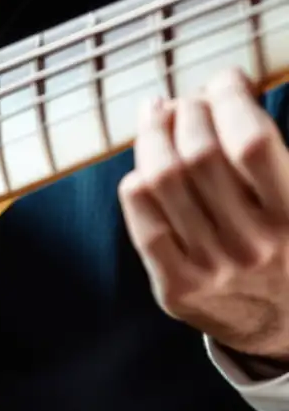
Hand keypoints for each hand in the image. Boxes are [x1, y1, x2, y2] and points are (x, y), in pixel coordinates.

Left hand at [119, 68, 288, 360]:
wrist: (287, 330)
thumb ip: (276, 157)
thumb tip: (227, 91)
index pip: (251, 142)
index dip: (230, 99)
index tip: (226, 80)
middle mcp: (255, 245)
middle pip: (198, 156)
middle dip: (187, 111)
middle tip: (188, 100)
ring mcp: (211, 270)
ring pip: (162, 182)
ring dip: (154, 136)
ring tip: (160, 116)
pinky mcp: (176, 289)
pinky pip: (143, 223)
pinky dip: (137, 185)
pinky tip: (144, 168)